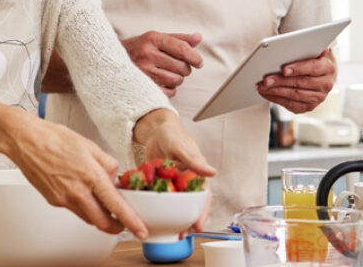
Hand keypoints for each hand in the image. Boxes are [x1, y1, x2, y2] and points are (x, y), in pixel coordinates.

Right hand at [10, 118, 149, 237]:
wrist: (27, 141)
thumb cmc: (55, 138)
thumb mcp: (90, 145)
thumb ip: (107, 163)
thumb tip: (115, 177)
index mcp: (91, 175)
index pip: (116, 206)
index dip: (131, 221)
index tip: (141, 230)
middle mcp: (77, 192)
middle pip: (102, 222)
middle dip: (116, 226)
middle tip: (124, 221)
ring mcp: (63, 199)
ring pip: (88, 218)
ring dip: (100, 216)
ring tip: (104, 203)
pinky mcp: (53, 201)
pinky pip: (74, 209)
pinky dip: (84, 205)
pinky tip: (83, 192)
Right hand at [122, 32, 202, 96]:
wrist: (110, 61)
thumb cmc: (138, 49)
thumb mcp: (156, 39)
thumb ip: (179, 39)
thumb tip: (198, 37)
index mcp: (153, 39)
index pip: (182, 49)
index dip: (195, 57)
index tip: (198, 62)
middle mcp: (147, 54)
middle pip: (182, 67)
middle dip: (184, 68)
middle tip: (177, 67)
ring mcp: (143, 72)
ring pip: (177, 80)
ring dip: (177, 79)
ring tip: (167, 74)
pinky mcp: (142, 87)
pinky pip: (169, 92)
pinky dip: (169, 89)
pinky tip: (161, 82)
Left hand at [134, 109, 215, 231]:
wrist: (154, 128)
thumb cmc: (173, 133)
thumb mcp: (182, 148)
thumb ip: (194, 161)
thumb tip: (212, 172)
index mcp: (196, 172)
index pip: (203, 196)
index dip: (202, 212)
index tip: (197, 226)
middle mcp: (185, 180)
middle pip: (189, 204)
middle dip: (186, 220)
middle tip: (181, 234)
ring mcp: (171, 182)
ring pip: (174, 203)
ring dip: (171, 216)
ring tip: (168, 231)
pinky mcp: (158, 182)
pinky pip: (158, 196)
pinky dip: (156, 205)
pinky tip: (150, 214)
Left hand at [256, 49, 335, 113]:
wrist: (318, 78)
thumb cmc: (311, 63)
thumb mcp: (312, 54)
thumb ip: (309, 49)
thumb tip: (310, 45)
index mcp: (328, 69)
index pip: (313, 68)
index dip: (298, 69)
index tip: (284, 69)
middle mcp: (325, 85)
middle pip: (301, 83)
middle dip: (281, 81)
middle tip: (266, 80)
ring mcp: (318, 98)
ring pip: (295, 95)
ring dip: (276, 91)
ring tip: (263, 86)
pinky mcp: (308, 107)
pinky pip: (291, 104)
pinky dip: (277, 99)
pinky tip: (267, 93)